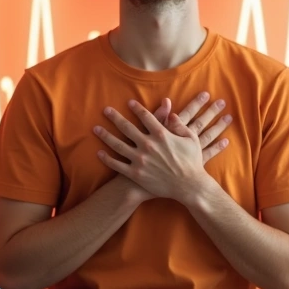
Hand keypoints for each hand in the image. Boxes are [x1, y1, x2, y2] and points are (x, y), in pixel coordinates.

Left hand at [95, 93, 231, 203]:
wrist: (189, 186)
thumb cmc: (192, 162)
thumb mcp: (191, 139)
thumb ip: (179, 124)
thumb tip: (171, 113)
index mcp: (161, 134)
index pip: (145, 116)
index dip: (136, 108)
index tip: (129, 102)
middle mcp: (148, 145)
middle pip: (127, 127)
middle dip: (115, 117)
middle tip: (106, 110)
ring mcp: (140, 160)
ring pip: (118, 145)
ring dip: (106, 136)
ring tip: (96, 129)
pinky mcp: (136, 174)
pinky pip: (118, 165)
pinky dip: (107, 159)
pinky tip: (99, 153)